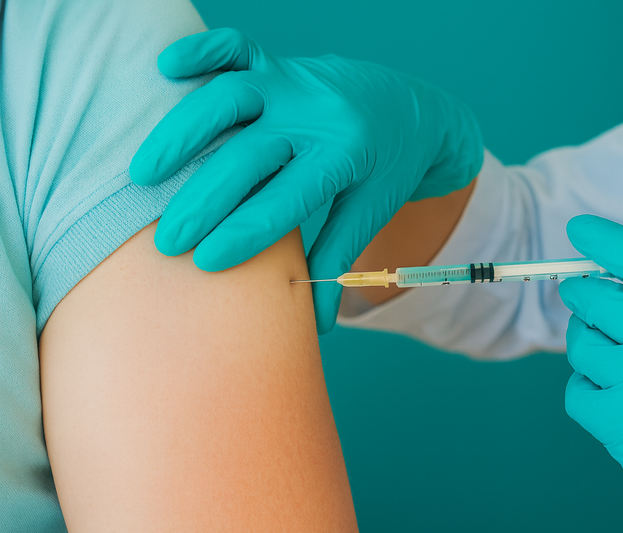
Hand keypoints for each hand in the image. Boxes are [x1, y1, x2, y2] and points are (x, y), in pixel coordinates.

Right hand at [129, 28, 482, 332]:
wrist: (409, 108)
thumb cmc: (385, 169)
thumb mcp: (369, 212)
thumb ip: (337, 261)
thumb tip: (319, 327)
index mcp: (347, 157)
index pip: (287, 199)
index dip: (243, 232)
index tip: (203, 262)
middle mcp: (318, 115)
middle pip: (249, 156)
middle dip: (204, 201)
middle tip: (168, 240)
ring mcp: (294, 83)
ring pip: (231, 97)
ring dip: (182, 133)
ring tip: (144, 175)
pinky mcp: (278, 63)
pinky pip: (236, 46)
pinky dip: (202, 51)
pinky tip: (167, 68)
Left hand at [559, 215, 622, 531]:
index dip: (604, 239)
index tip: (580, 230)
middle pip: (598, 300)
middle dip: (586, 290)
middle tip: (588, 293)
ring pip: (581, 345)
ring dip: (586, 336)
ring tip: (607, 342)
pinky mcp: (618, 428)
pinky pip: (576, 392)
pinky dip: (585, 384)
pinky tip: (610, 387)